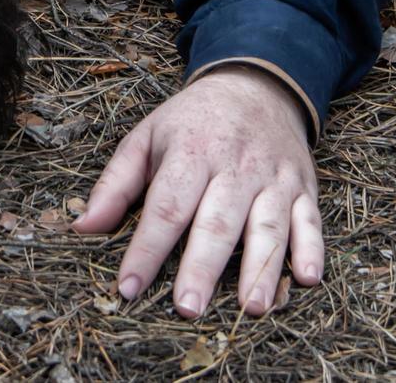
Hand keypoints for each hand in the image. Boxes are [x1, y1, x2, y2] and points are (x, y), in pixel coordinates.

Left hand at [70, 64, 322, 317]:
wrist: (254, 86)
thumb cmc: (191, 123)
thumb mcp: (146, 138)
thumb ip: (115, 184)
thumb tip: (83, 228)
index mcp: (191, 152)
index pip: (166, 207)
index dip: (146, 249)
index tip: (128, 287)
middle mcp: (235, 166)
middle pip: (217, 221)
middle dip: (202, 267)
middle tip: (187, 307)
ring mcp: (273, 177)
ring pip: (268, 225)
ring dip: (261, 268)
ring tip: (249, 308)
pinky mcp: (303, 187)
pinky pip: (311, 220)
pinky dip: (312, 249)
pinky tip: (307, 279)